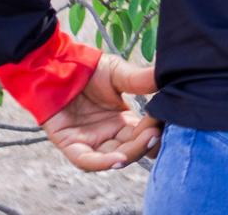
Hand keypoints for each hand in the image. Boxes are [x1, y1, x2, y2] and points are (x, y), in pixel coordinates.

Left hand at [42, 53, 159, 171]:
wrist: (55, 64)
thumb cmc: (86, 69)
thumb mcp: (120, 74)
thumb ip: (143, 81)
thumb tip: (172, 79)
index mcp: (122, 121)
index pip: (144, 135)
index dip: (156, 132)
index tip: (169, 120)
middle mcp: (108, 134)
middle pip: (132, 149)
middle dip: (147, 144)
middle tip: (158, 132)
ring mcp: (89, 141)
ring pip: (113, 158)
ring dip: (131, 154)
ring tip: (147, 141)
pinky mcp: (69, 143)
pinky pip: (86, 160)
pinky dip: (103, 163)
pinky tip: (119, 158)